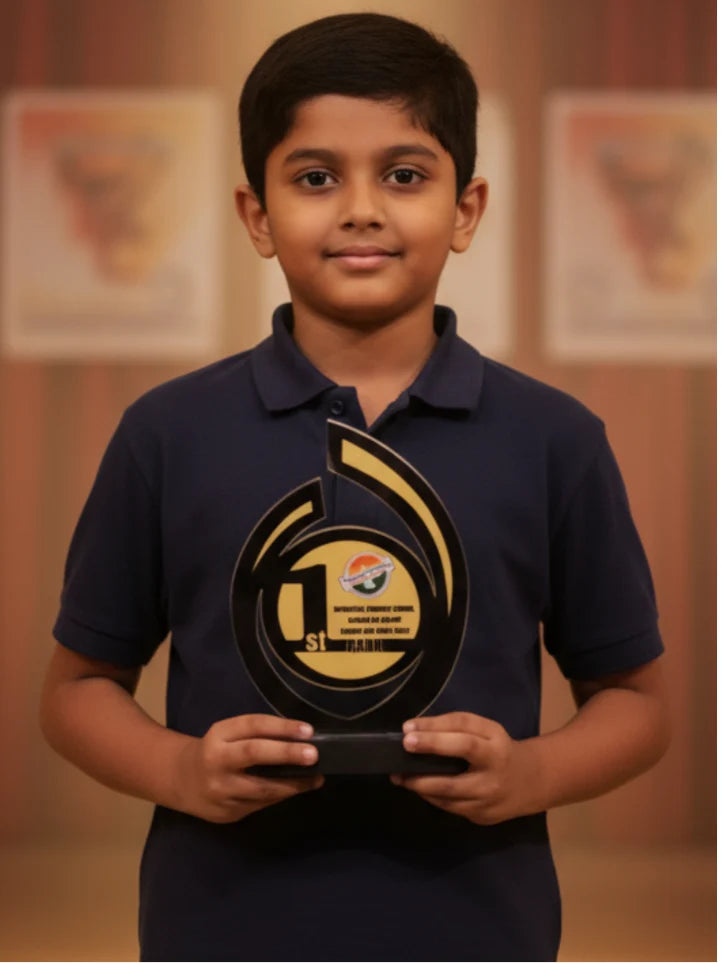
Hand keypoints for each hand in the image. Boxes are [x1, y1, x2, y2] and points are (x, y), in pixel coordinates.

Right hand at [176, 714, 322, 822]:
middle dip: (286, 753)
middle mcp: (217, 761)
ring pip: (261, 787)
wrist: (182, 781)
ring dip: (293, 784)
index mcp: (218, 735)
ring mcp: (221, 790)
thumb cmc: (216, 751)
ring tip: (316, 778)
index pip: (252, 725)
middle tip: (313, 755)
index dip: (281, 727)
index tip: (308, 730)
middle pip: (253, 753)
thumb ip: (256, 735)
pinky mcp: (227, 812)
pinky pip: (260, 804)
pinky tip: (297, 789)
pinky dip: (281, 796)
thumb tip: (300, 738)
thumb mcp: (228, 735)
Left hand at [391, 712, 540, 824]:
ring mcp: (486, 803)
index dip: (433, 736)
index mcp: (495, 749)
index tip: (407, 731)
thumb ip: (455, 725)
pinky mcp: (481, 817)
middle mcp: (491, 779)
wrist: (531, 781)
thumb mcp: (486, 729)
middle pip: (451, 779)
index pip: (463, 741)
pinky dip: (432, 796)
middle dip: (420, 774)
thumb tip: (416, 729)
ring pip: (446, 798)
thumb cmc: (500, 748)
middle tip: (397, 763)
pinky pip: (450, 807)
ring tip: (399, 776)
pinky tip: (419, 787)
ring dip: (419, 787)